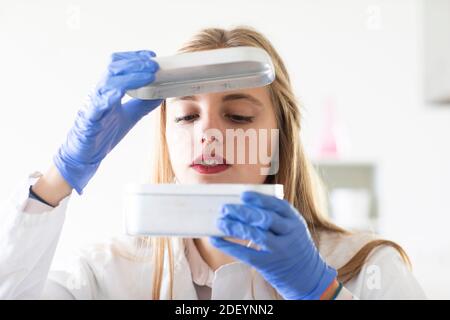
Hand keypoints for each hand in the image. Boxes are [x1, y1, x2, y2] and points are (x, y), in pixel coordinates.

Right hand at [53, 50, 161, 193]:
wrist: (86, 154)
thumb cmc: (103, 133)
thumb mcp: (130, 116)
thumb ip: (143, 104)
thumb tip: (161, 94)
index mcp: (108, 90)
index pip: (119, 65)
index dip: (133, 57)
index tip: (151, 55)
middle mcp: (100, 93)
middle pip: (114, 68)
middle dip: (134, 63)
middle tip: (153, 62)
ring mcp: (93, 105)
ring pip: (107, 83)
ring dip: (129, 77)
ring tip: (147, 75)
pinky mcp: (88, 120)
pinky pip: (96, 106)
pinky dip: (107, 98)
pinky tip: (119, 94)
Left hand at [210, 191, 336, 299]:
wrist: (307, 276)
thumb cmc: (294, 245)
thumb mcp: (293, 228)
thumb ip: (275, 217)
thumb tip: (243, 205)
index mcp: (295, 221)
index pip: (277, 205)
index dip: (259, 199)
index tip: (243, 194)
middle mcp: (289, 234)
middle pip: (264, 219)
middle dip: (243, 212)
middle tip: (225, 208)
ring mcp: (279, 250)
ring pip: (255, 235)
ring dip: (235, 227)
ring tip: (220, 221)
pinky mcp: (268, 264)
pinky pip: (246, 254)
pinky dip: (230, 246)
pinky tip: (217, 240)